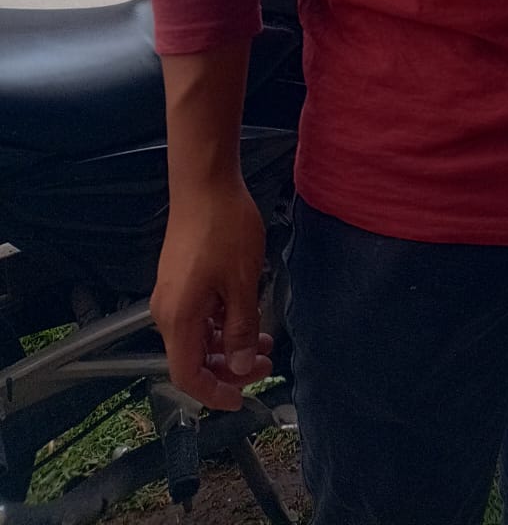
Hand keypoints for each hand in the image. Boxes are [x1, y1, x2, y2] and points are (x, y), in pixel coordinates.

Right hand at [151, 179, 272, 410]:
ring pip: (197, 337)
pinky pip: (197, 316)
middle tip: (264, 365)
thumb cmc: (224, 229)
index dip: (214, 394)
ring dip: (228, 345)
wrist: (204, 184)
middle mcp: (167, 312)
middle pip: (192, 358)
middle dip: (228, 369)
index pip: (187, 376)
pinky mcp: (179, 280)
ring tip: (264, 342)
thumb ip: (241, 330)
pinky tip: (246, 317)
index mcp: (178, 319)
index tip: (241, 400)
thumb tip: (242, 367)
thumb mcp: (243, 283)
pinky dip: (221, 324)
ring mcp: (171, 295)